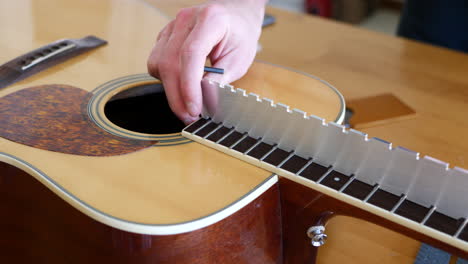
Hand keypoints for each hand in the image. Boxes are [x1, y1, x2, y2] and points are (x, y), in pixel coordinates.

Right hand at [147, 0, 266, 123]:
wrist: (235, 17)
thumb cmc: (239, 35)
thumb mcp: (239, 60)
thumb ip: (220, 80)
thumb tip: (205, 101)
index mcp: (210, 20)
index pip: (191, 54)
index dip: (189, 85)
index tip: (194, 108)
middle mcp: (187, 19)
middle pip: (170, 62)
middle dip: (178, 96)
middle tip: (190, 116)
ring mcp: (172, 26)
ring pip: (159, 64)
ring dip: (170, 90)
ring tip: (187, 104)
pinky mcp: (164, 36)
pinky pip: (156, 62)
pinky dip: (165, 80)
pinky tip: (180, 86)